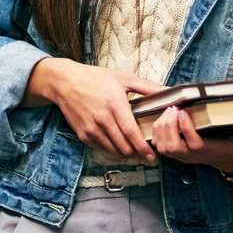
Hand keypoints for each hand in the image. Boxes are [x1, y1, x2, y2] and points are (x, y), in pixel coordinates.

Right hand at [25, 57, 161, 161]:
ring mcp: (91, 128)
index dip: (143, 147)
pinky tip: (116, 141)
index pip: (131, 133)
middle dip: (137, 153)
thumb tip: (167, 91)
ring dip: (125, 152)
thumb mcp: (122, 78)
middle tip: (146, 153)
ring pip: (113, 151)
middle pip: (124, 146)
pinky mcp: (83, 134)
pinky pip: (102, 148)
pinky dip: (111, 148)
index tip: (152, 155)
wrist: (65, 82)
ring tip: (132, 148)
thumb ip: (147, 87)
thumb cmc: (94, 78)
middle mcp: (102, 119)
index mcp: (114, 104)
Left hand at [150, 107, 232, 177]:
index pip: (194, 145)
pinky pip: (160, 145)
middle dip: (169, 127)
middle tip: (173, 108)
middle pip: (173, 147)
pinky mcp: (177, 152)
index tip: (183, 113)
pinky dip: (156, 132)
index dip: (186, 130)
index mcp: (210, 151)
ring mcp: (183, 155)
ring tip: (168, 110)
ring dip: (161, 128)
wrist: (232, 160)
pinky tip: (162, 117)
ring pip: (164, 147)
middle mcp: (193, 156)